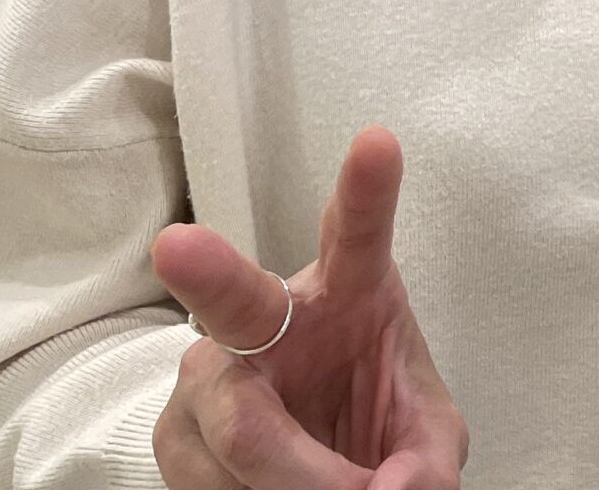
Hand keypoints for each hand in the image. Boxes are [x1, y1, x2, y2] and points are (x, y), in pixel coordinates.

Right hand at [150, 127, 465, 489]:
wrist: (314, 466)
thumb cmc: (370, 414)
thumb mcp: (421, 435)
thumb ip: (425, 460)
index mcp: (349, 288)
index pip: (358, 232)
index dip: (366, 189)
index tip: (378, 142)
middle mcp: (267, 316)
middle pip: (233, 299)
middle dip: (206, 270)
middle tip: (178, 246)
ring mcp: (209, 374)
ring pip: (242, 435)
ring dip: (298, 485)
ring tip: (337, 489)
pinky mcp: (173, 435)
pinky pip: (215, 484)